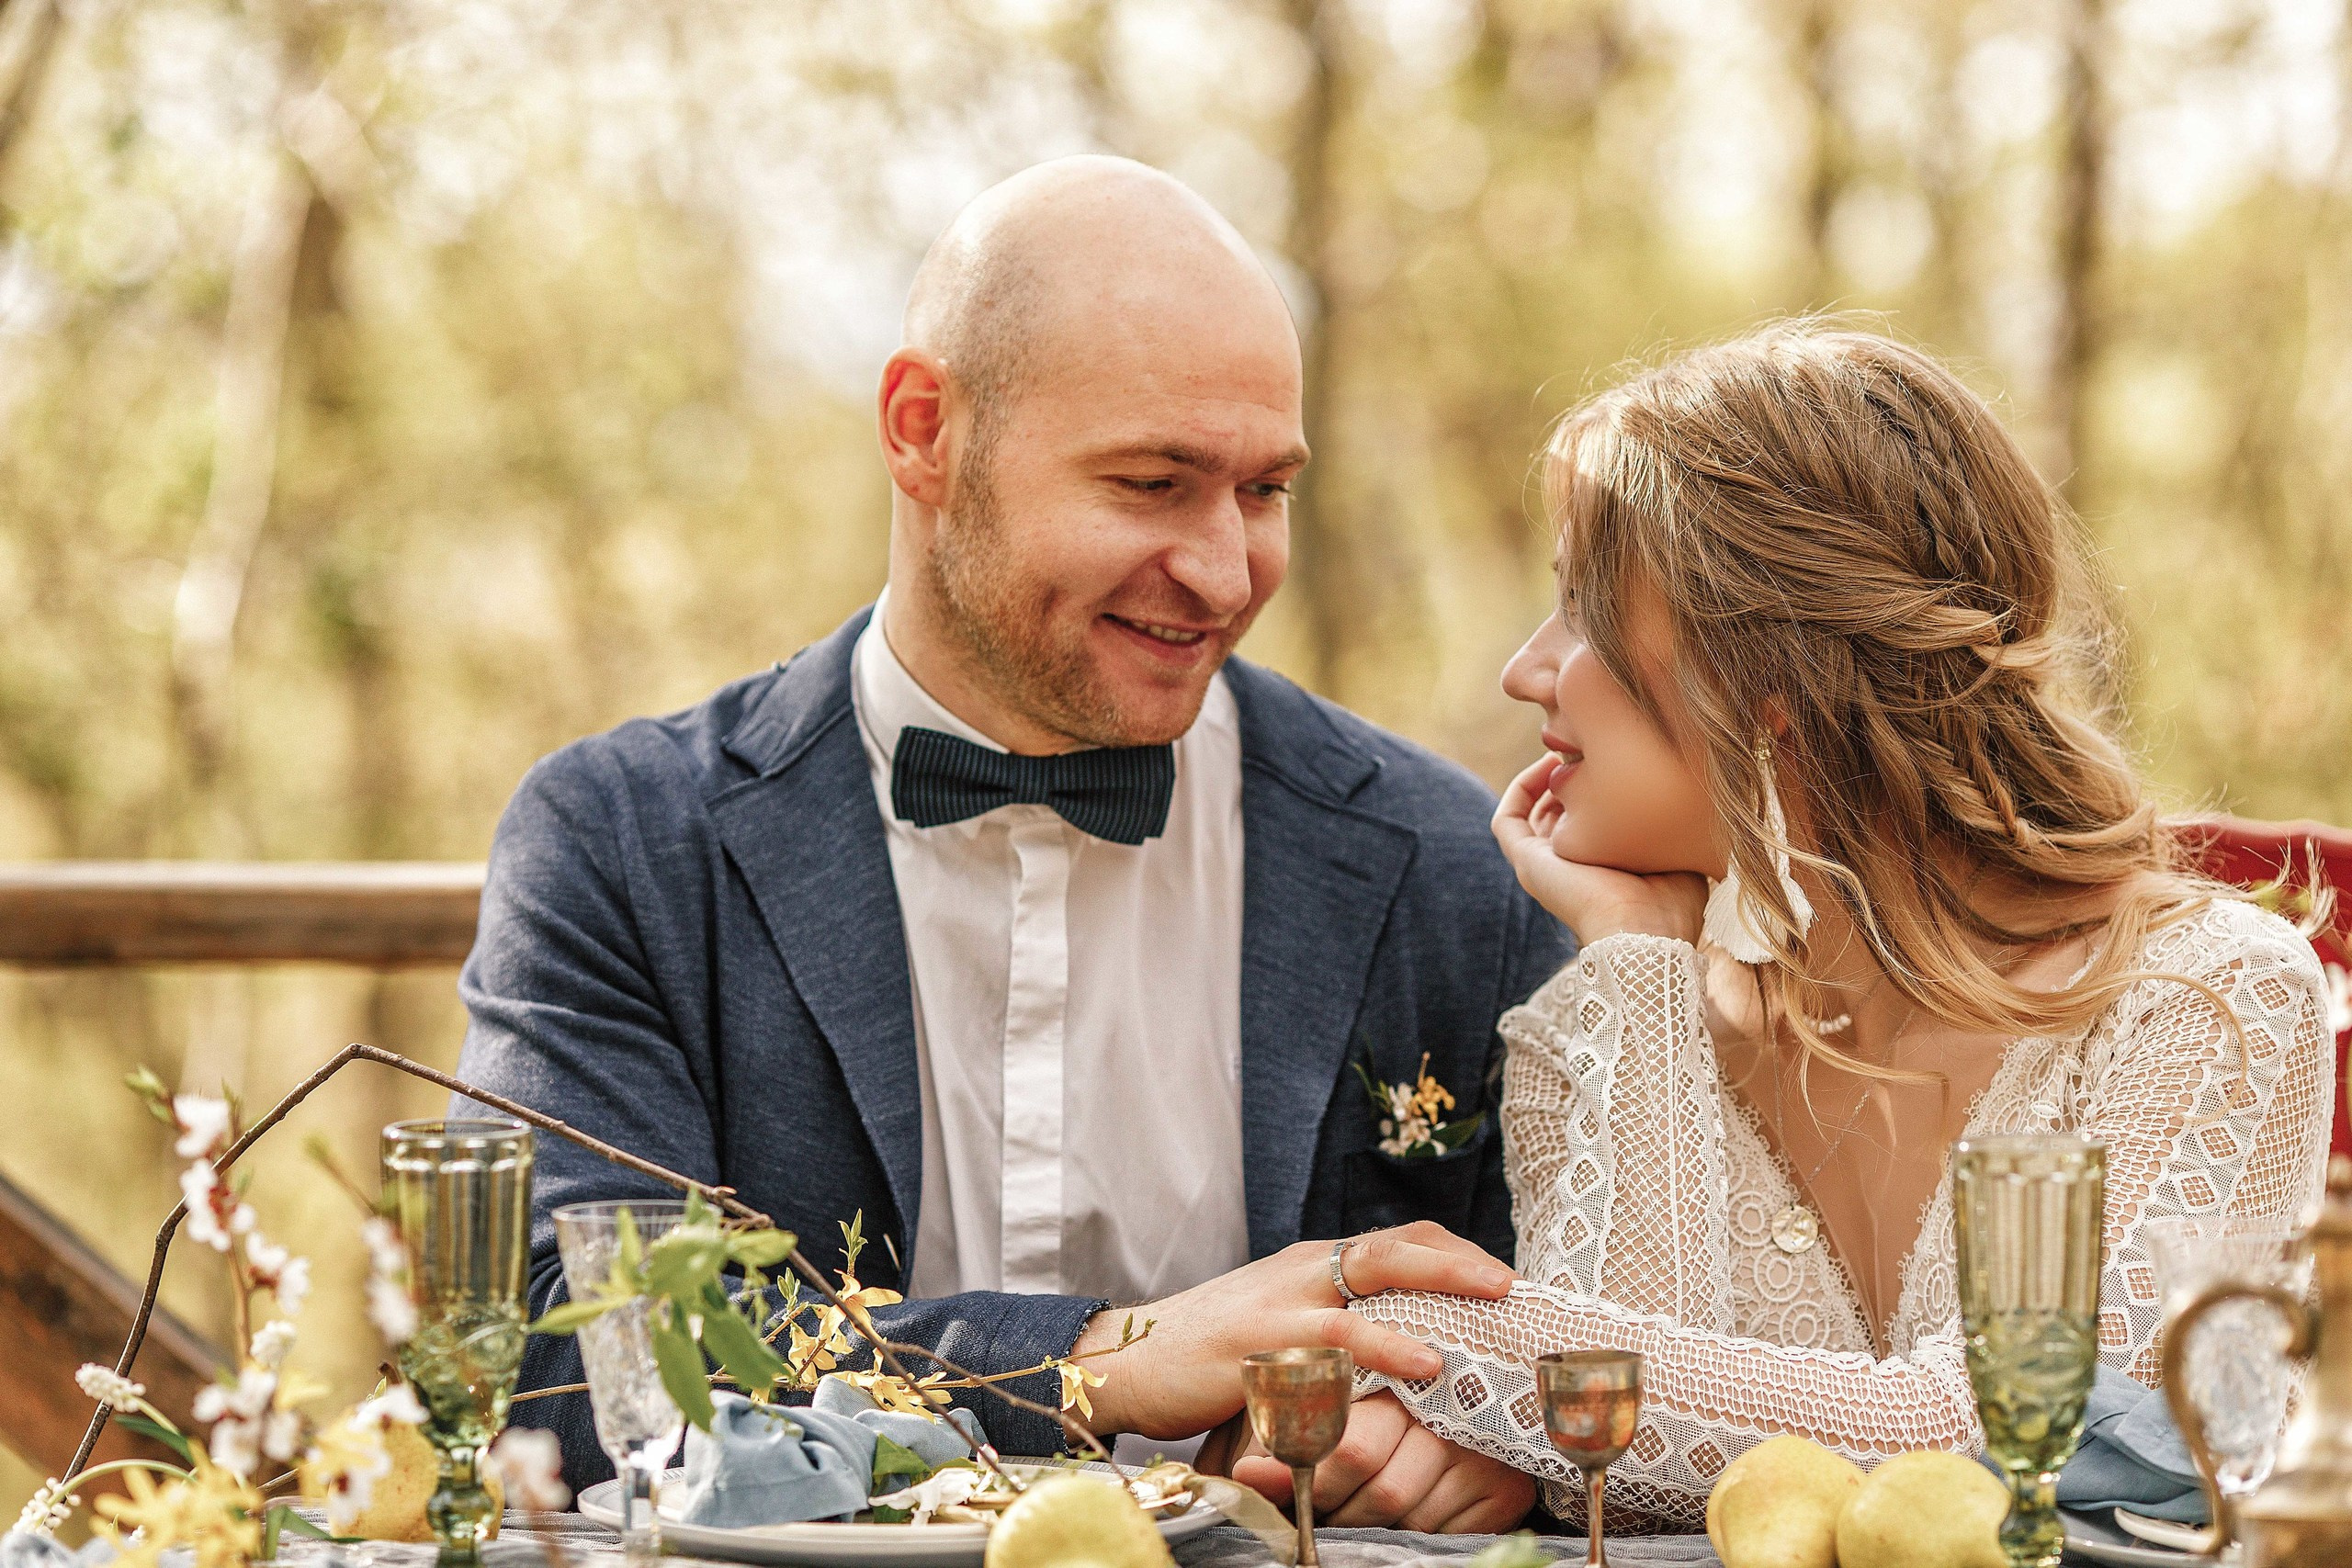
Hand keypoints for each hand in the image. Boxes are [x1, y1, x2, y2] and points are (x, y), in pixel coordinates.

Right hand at [1070, 1222, 1514, 1440]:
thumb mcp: (1282, 1322)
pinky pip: (1332, 1344)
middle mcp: (1303, 1272)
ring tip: (1483, 1319)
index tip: (1505, 1277)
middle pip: (1394, 1248)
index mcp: (1314, 1264)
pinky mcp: (1259, 1345)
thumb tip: (1406, 1343)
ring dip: (1433, 1297)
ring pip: (1369, 1284)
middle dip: (1458, 1262)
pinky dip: (1384, 1350)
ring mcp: (1281, 1305)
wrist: (1128, 1359)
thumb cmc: (1212, 1349)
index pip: (1398, 1240)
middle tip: (1512, 1285)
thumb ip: (1335, 1322)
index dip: (1454, 1253)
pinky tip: (1421, 1365)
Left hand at [1208, 1391, 1534, 1533]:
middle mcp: (1448, 1409)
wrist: (1439, 1408)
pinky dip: (1416, 1532)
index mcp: (1395, 1374)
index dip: (1318, 1480)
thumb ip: (1280, 1440)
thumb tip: (1243, 1477)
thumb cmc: (1349, 1405)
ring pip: (1412, 1515)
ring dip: (1373, 1522)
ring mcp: (1482, 1449)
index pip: (1353, 1447)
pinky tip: (1400, 1511)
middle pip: (1384, 1489)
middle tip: (1325, 1504)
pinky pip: (1448, 1532)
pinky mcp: (1505, 1486)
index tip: (1298, 1487)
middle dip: (1343, 1508)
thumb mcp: (1309, 1409)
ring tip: (1355, 1502)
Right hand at [1493, 754, 1706, 944]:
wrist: (1645, 932)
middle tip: (1592, 747)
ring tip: (1570, 748)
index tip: (1617, 763)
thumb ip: (1669, 831)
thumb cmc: (1670, 905)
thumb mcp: (1675, 857)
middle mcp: (1565, 869)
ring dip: (1545, 779)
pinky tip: (1548, 763)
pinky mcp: (1526, 862)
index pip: (1584, 825)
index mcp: (1598, 871)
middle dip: (1570, 778)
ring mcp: (1542, 866)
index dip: (1595, 791)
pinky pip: (1507, 819)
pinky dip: (1521, 788)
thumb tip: (1682, 800)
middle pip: (1555, 814)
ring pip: (1529, 814)